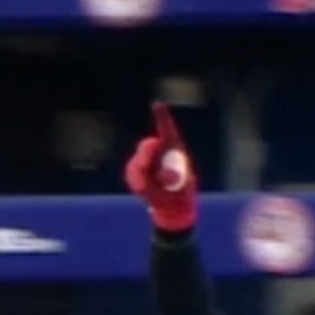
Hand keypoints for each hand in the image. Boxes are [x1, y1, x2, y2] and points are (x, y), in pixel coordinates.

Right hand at [126, 101, 199, 234]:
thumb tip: (166, 175)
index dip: (162, 118)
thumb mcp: (181, 188)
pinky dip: (137, 181)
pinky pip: (132, 171)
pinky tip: (145, 191)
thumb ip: (173, 178)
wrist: (172, 209)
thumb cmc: (180, 197)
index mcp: (175, 152)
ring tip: (152, 191)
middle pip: (148, 146)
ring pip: (138, 161)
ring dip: (143, 175)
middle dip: (146, 155)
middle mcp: (161, 152)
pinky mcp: (140, 169)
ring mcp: (149, 160)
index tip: (157, 104)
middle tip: (147, 168)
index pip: (168, 131)